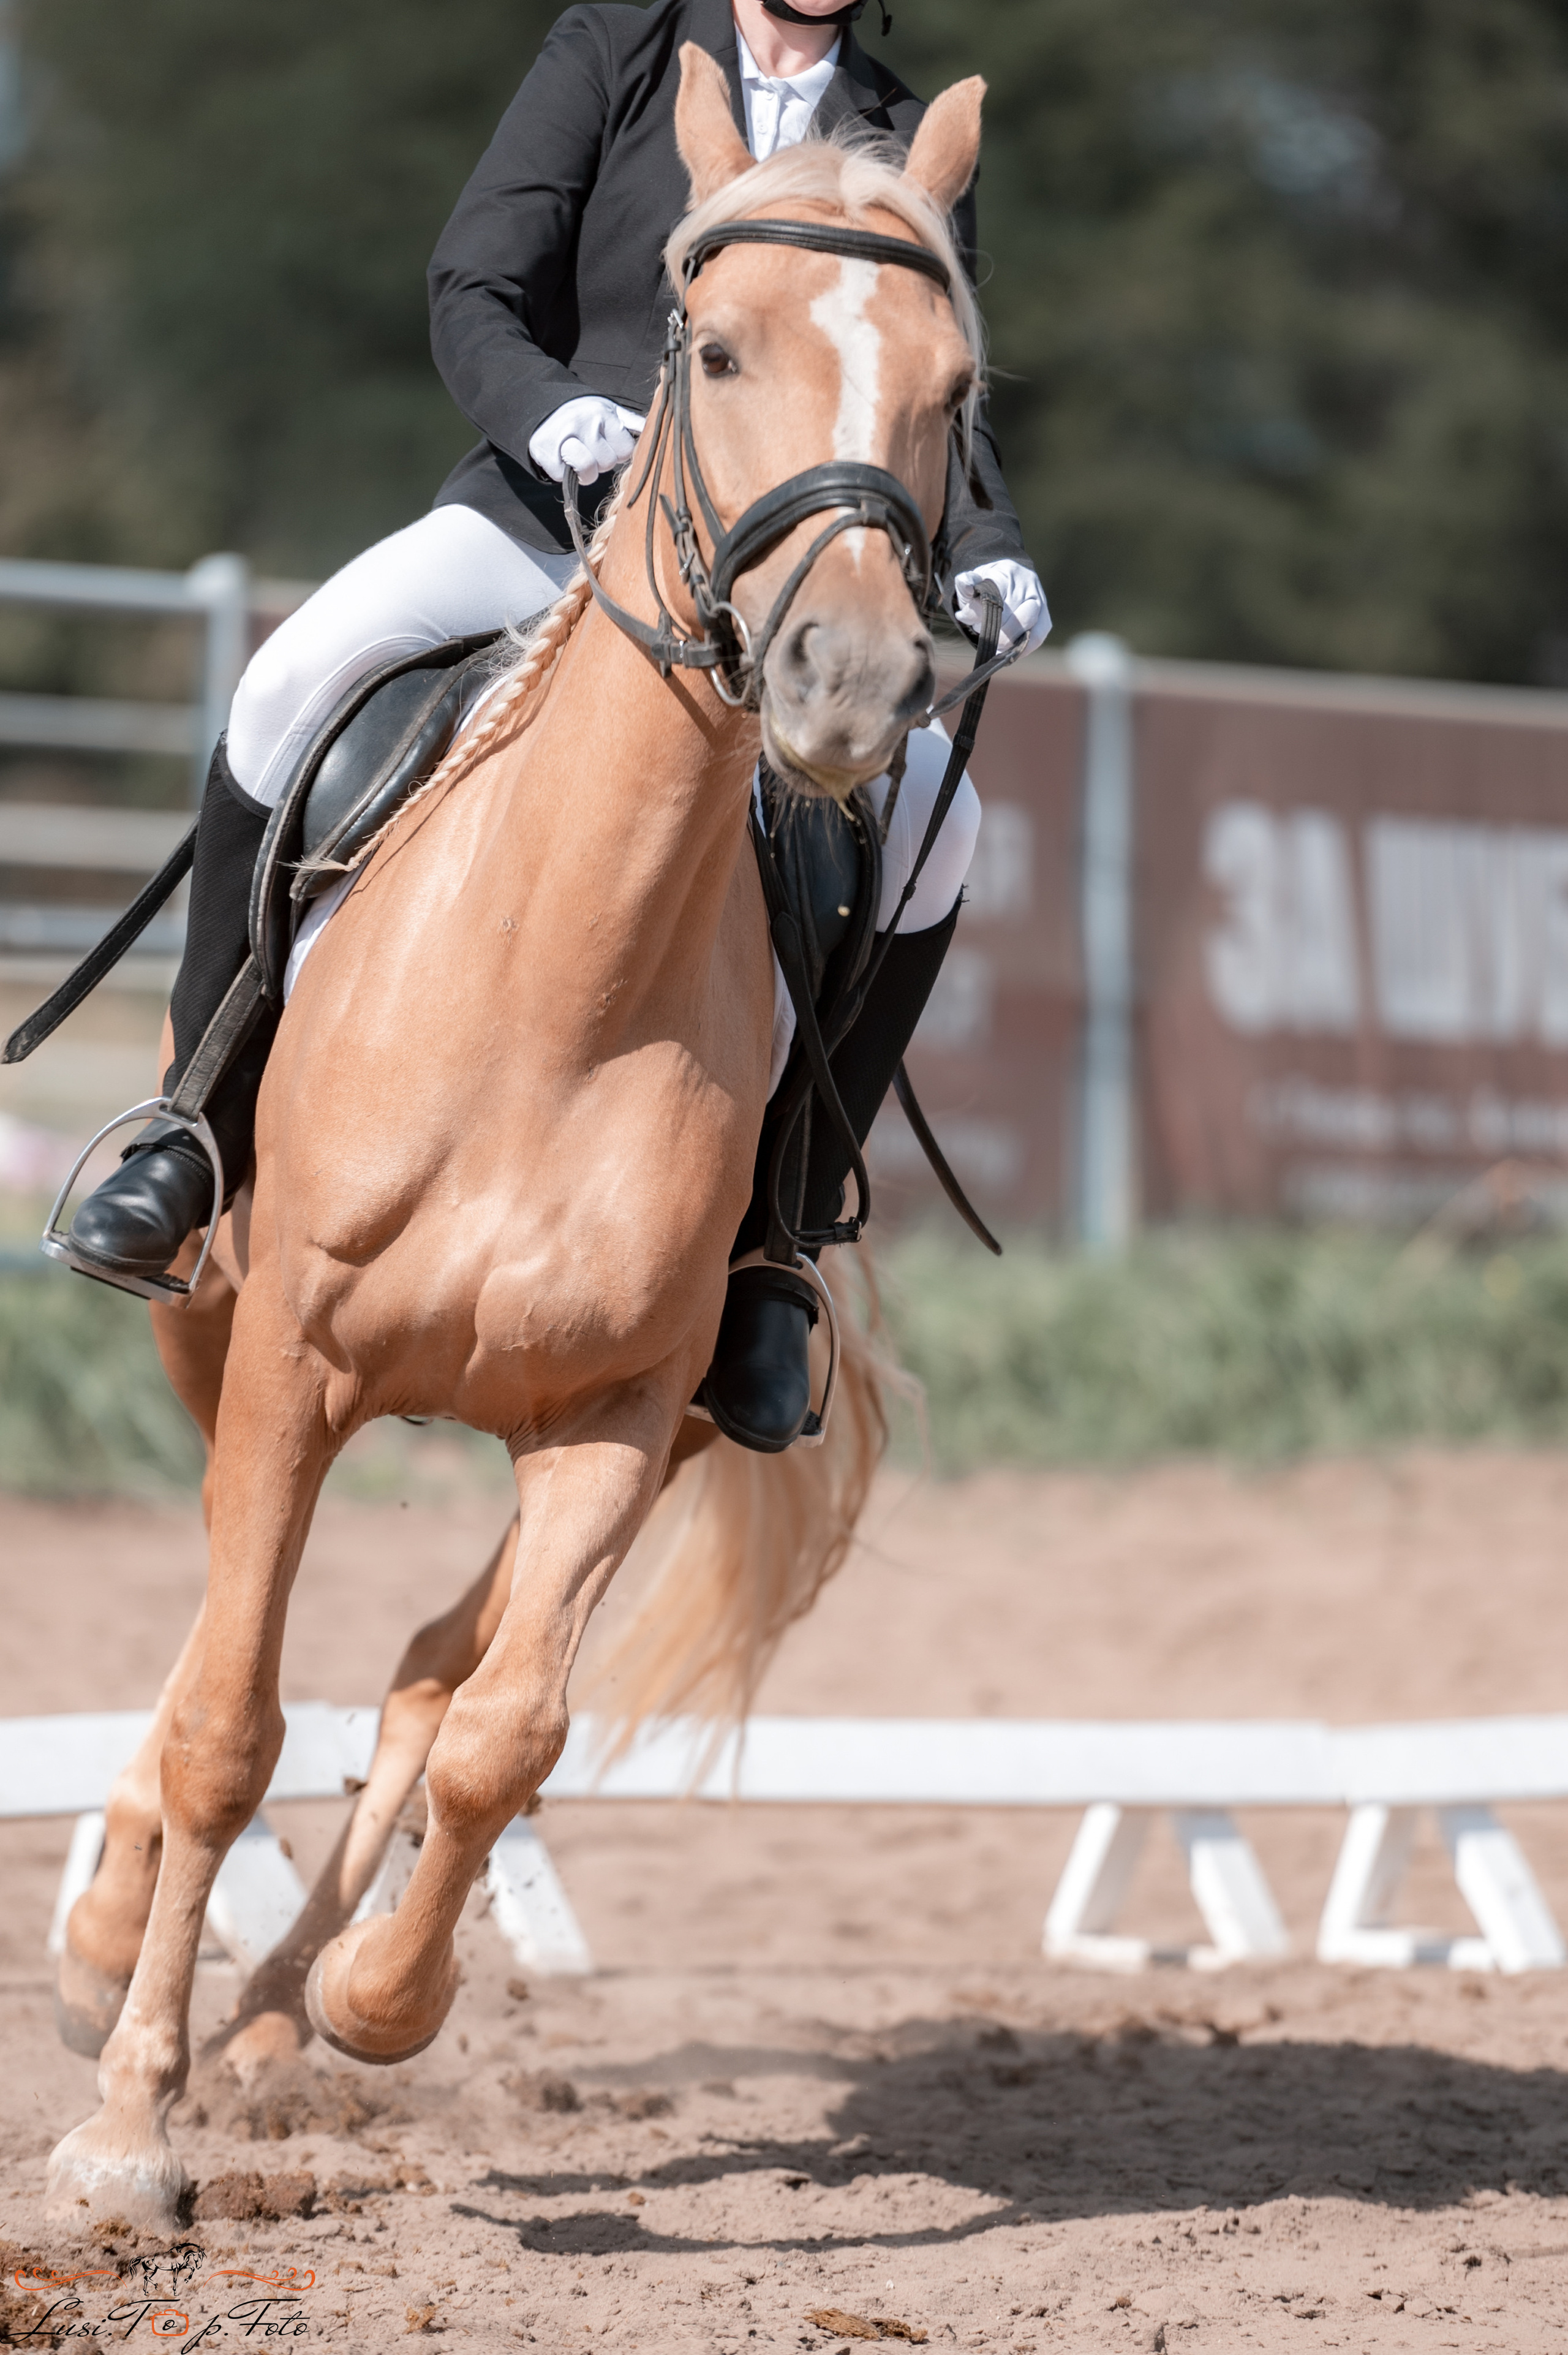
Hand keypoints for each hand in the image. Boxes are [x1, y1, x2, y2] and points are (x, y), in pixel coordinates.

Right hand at [528, 396, 645, 485]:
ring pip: (588, 471)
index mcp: (603, 413)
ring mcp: (563, 437)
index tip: (607, 444)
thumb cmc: (582, 415)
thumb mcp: (607, 411)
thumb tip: (658, 428)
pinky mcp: (546, 452)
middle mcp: (584, 422)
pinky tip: (561, 459)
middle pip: (607, 462)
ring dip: (585, 472)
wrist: (543, 409)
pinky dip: (563, 474)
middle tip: (590, 449)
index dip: (618, 452)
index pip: (626, 449)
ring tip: (579, 458)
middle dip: (600, 462)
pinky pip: (563, 477)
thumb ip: (631, 422)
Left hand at [952, 559, 1050, 654]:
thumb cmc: (986, 586)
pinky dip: (1020, 648)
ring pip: (1027, 629)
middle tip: (980, 629)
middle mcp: (1029, 585)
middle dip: (993, 629)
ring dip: (1006, 641)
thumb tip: (965, 584)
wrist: (1007, 583)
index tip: (963, 616)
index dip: (978, 612)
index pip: (994, 597)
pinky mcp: (1045, 619)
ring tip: (993, 641)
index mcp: (1008, 573)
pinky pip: (1036, 638)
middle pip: (1012, 616)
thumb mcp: (972, 581)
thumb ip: (965, 583)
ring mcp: (1040, 602)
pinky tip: (1005, 650)